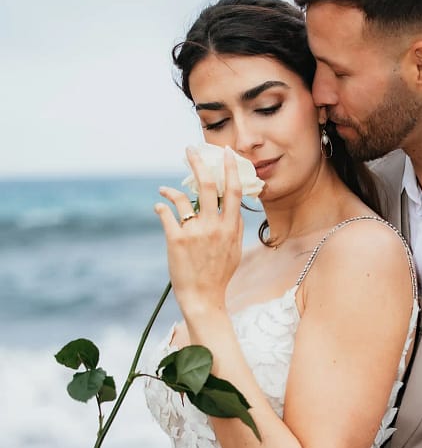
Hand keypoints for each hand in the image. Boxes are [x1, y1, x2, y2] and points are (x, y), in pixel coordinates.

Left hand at [155, 146, 243, 315]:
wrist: (203, 298)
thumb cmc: (219, 274)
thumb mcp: (234, 249)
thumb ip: (234, 226)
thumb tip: (232, 207)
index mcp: (230, 227)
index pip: (233, 190)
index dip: (230, 168)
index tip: (227, 152)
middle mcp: (214, 226)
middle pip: (207, 185)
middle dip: (198, 162)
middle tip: (190, 149)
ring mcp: (194, 232)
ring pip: (182, 197)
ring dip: (171, 189)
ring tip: (165, 188)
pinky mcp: (176, 240)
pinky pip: (166, 214)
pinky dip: (161, 207)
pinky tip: (160, 206)